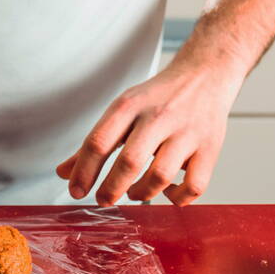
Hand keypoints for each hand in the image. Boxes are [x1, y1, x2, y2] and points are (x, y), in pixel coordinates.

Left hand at [56, 62, 241, 206]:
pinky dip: (177, 198)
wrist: (206, 74)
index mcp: (130, 106)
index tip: (76, 190)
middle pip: (129, 161)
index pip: (98, 141)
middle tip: (103, 199)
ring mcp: (187, 133)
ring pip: (160, 176)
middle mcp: (158, 117)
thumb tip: (64, 173)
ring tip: (135, 193)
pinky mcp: (210, 148)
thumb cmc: (159, 98)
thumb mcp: (123, 110)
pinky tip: (168, 192)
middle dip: (110, 189)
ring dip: (142, 193)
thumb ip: (96, 143)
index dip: (83, 171)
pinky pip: (194, 185)